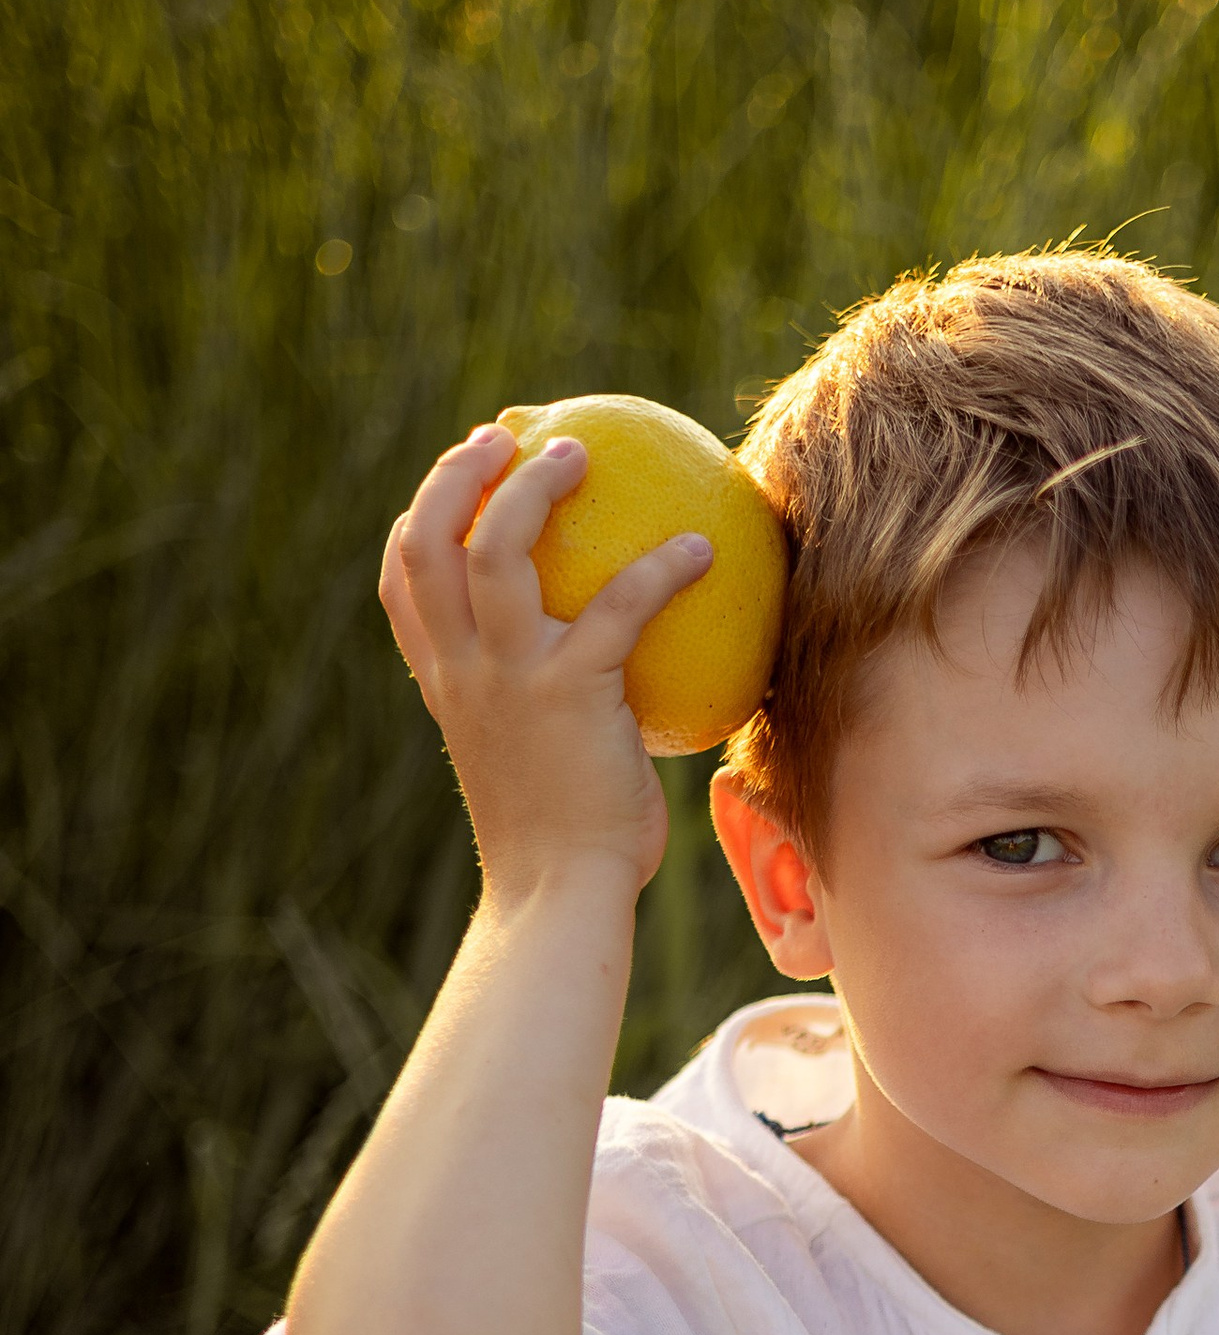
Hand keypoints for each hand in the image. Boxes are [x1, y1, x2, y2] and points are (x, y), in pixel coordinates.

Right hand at [379, 424, 711, 904]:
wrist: (560, 898)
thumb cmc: (566, 843)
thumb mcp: (537, 762)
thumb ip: (551, 710)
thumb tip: (618, 674)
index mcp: (445, 684)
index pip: (401, 582)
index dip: (421, 518)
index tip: (461, 480)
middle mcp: (461, 671)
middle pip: (427, 540)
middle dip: (457, 474)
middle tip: (510, 435)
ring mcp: (507, 678)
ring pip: (495, 549)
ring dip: (534, 488)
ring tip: (582, 454)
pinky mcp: (568, 694)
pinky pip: (619, 607)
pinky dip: (661, 569)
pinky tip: (701, 549)